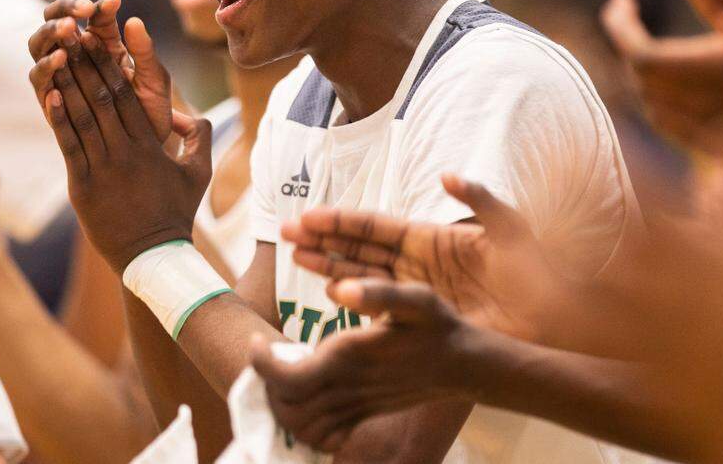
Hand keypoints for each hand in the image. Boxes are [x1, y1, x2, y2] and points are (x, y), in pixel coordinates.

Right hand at [28, 0, 171, 142]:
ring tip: (67, 32)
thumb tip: (133, 19)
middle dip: (63, 12)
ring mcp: (60, 79)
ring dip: (50, 36)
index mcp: (103, 45)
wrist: (145, 150)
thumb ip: (145, 51)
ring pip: (39, 48)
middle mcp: (75, 57)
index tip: (114, 2)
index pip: (90, 16)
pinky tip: (59, 61)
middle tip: (80, 14)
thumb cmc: (152, 113)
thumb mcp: (154, 80)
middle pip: (53, 23)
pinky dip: (46, 69)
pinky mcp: (51, 104)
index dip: (96, 5)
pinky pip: (40, 83)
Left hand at [40, 27, 211, 273]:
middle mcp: (126, 151)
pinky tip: (48, 95)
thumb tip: (191, 115)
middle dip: (85, 64)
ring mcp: (103, 168)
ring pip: (83, 117)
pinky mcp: (84, 186)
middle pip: (102, 98)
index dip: (111, 66)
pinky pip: (69, 146)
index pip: (127, 96)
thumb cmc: (177, 212)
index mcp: (150, 144)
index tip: (99, 41)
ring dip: (67, 83)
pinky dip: (58, 119)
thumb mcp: (199, 172)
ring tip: (55, 55)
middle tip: (71, 34)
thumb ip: (198, 138)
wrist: (156, 254)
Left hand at [251, 278, 487, 452]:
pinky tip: (306, 396)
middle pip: (286, 404)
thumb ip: (378, 292)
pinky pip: (323, 435)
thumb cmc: (438, 324)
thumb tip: (339, 287)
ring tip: (280, 372)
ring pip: (300, 424)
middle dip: (266, 382)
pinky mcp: (365, 415)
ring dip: (281, 403)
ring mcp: (356, 407)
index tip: (258, 339)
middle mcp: (348, 388)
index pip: (287, 376)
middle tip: (267, 353)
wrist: (464, 364)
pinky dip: (304, 424)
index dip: (262, 361)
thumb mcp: (415, 297)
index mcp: (349, 358)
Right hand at [281, 175, 562, 340]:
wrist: (553, 318)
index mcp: (430, 236)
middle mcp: (415, 262)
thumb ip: (480, 199)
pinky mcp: (420, 319)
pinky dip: (354, 298)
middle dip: (322, 239)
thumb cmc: (538, 271)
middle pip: (358, 247)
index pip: (375, 224)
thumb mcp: (511, 228)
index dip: (341, 219)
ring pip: (361, 274)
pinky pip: (379, 307)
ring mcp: (414, 291)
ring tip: (295, 257)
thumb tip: (447, 175)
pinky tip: (331, 291)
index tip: (308, 215)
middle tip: (284, 232)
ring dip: (327, 264)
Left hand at [602, 0, 722, 168]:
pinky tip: (661, 66)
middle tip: (624, 10)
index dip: (619, 25)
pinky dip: (650, 85)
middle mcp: (695, 103)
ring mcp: (693, 127)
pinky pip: (657, 112)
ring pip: (643, 92)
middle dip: (625, 35)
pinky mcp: (695, 141)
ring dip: (637, 60)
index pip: (640, 51)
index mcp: (711, 71)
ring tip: (637, 33)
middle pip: (635, 70)